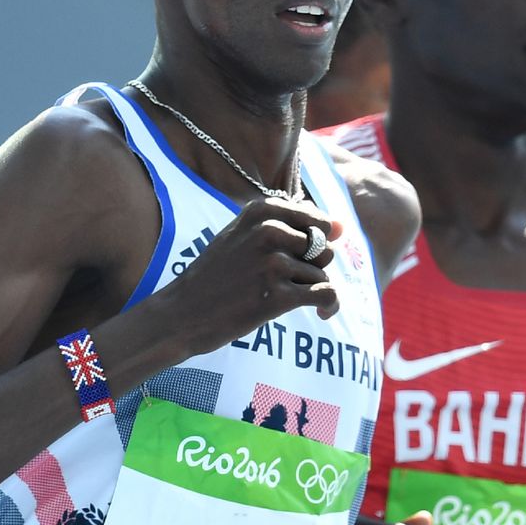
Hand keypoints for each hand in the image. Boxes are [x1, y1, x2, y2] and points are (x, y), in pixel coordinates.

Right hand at [158, 196, 344, 356]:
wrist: (182, 312)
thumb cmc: (215, 275)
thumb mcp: (242, 235)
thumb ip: (290, 226)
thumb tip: (343, 227)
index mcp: (260, 210)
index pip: (318, 221)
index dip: (312, 244)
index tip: (293, 259)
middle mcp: (268, 231)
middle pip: (324, 247)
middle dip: (312, 267)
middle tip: (283, 281)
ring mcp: (273, 263)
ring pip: (323, 273)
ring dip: (310, 290)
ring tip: (283, 298)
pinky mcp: (278, 296)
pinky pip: (326, 294)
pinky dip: (330, 305)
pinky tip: (321, 314)